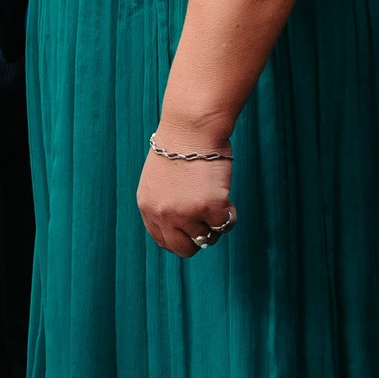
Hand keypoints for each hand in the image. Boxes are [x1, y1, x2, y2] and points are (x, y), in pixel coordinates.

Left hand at [135, 143, 235, 257]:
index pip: (162, 240)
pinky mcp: (209, 207)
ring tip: (214, 198)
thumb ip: (164, 204)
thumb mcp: (159, 181)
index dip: (180, 239)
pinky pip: (225, 225)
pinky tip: (225, 197)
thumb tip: (184, 228)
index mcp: (148, 206)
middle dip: (198, 239)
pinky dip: (230, 214)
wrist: (190, 129)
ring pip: (207, 237)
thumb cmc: (179, 149)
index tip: (192, 233)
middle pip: (183, 248)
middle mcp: (163, 214)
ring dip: (215, 223)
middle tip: (208, 222)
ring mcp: (186, 213)